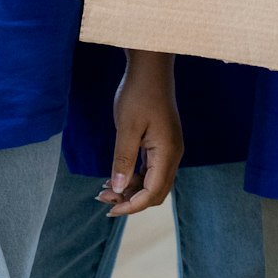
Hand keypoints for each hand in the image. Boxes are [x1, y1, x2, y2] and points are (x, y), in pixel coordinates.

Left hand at [97, 50, 180, 214]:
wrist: (150, 68)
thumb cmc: (138, 94)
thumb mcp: (127, 128)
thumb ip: (123, 160)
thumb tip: (117, 189)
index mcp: (167, 152)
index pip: (152, 193)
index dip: (132, 206)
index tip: (109, 209)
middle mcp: (173, 154)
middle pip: (156, 192)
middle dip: (131, 201)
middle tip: (104, 199)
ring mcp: (168, 148)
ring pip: (152, 182)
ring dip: (131, 190)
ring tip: (104, 190)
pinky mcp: (162, 143)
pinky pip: (150, 169)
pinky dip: (134, 177)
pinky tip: (115, 177)